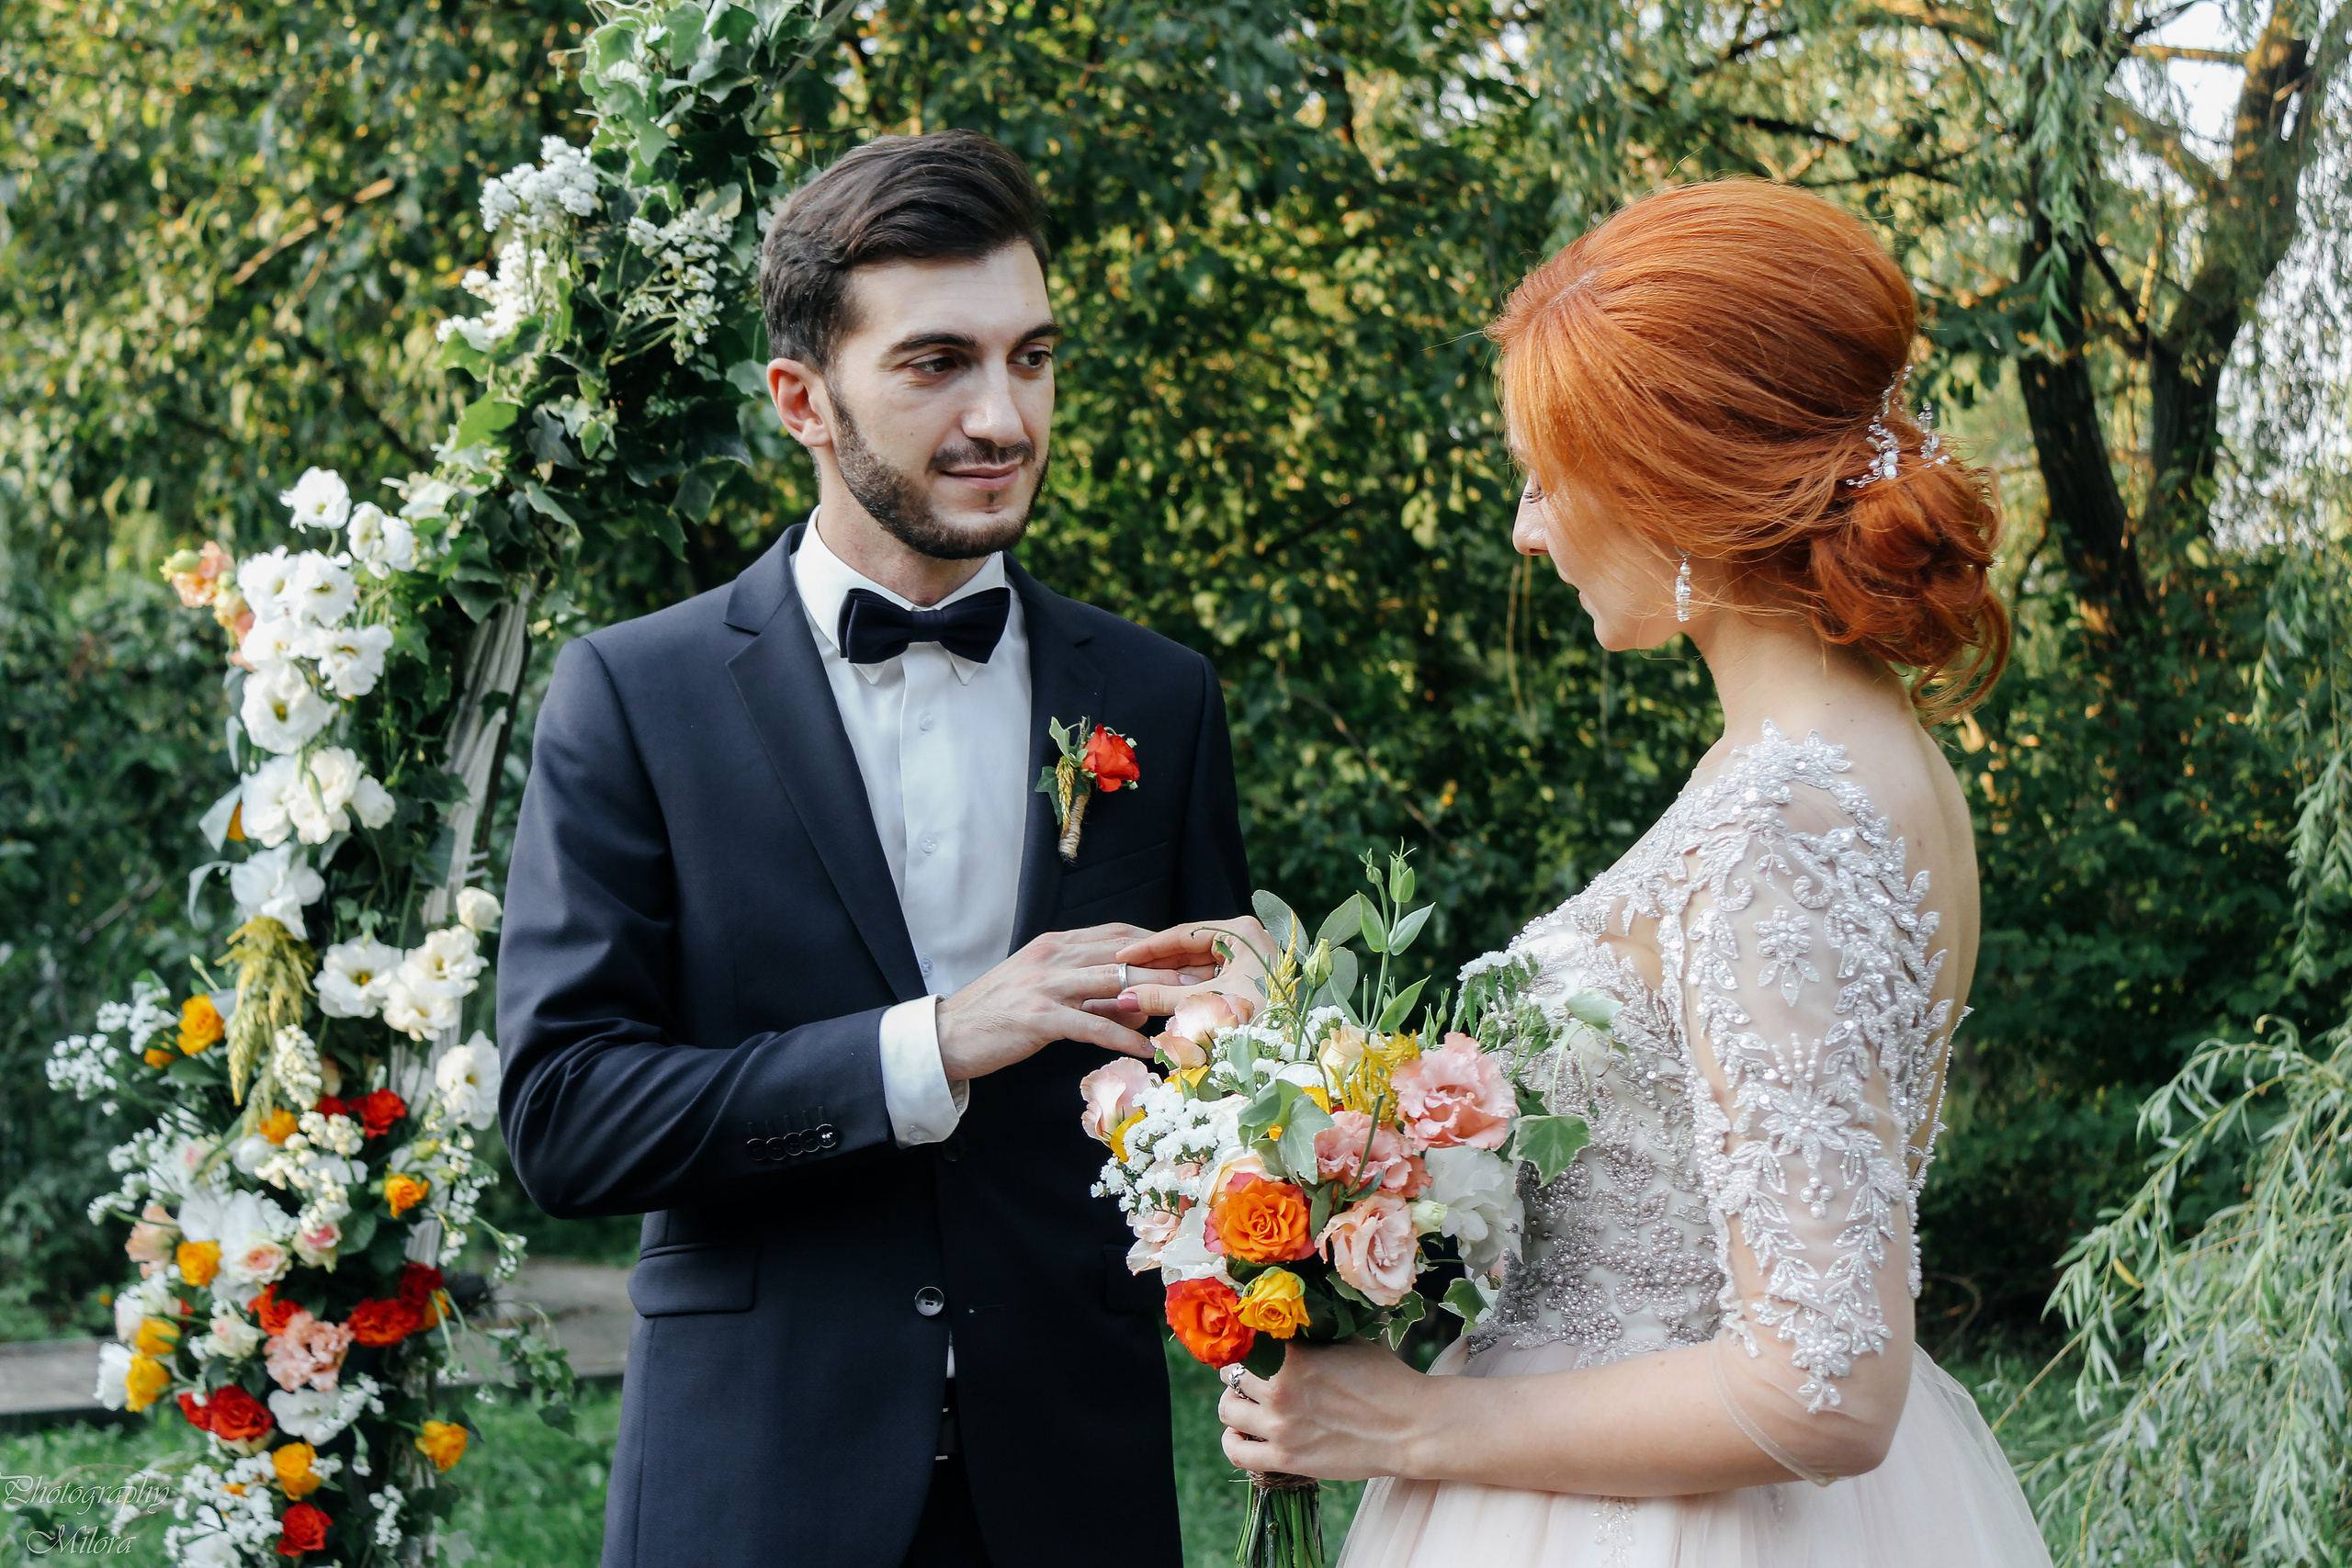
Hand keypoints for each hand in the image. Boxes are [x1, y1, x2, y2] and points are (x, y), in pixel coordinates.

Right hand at [935, 923, 1185, 1079]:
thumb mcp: (1041, 988)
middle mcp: (1052, 957)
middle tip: (1204, 979)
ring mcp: (1044, 985)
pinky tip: (1146, 1050)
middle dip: (1166, 965)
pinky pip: (1091, 1025)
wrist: (947, 1034)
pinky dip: (1122, 1037)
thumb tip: (1132, 1004)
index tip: (1188, 955)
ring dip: (1155, 996)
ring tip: (1188, 1008)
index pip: (1117, 934)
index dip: (1156, 944)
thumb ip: (1084, 989)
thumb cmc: (997, 1015)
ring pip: (1112, 984)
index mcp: (1054, 945)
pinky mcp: (1038, 1017)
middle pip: (1122, 955)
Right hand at [1109, 915, 1275, 1022]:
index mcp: (1242, 932)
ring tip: (1136, 984)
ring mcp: (1249, 958)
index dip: (1149, 947)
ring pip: (1198, 964)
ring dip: (1169, 977)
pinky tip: (1161, 994)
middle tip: (1124, 971)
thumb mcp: (1205, 1005)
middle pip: (1190, 947)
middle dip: (1157, 963)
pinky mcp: (1248, 977)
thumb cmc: (1259, 1021)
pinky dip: (1187, 987)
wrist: (1295, 1049)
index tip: (1122, 955)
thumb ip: (1163, 998)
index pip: (1184, 933)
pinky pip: (1210, 977)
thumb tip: (1124, 997)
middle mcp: (1247, 939)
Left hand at [1217, 1340, 1431, 1481]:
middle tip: (1254, 1373)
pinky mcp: (1286, 1459)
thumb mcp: (1345, 1341)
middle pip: (1232, 1373)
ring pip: (1228, 1409)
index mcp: (1293, 1355)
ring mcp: (1280, 1427)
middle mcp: (1279, 1390)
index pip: (1246, 1340)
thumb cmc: (1384, 1379)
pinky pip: (1237, 1452)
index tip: (1253, 1343)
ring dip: (1234, 1402)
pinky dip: (1232, 1441)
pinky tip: (1240, 1433)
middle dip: (1241, 1370)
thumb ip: (1310, 1334)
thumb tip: (1285, 1321)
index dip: (1247, 1340)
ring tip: (1247, 1401)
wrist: (1409, 1427)